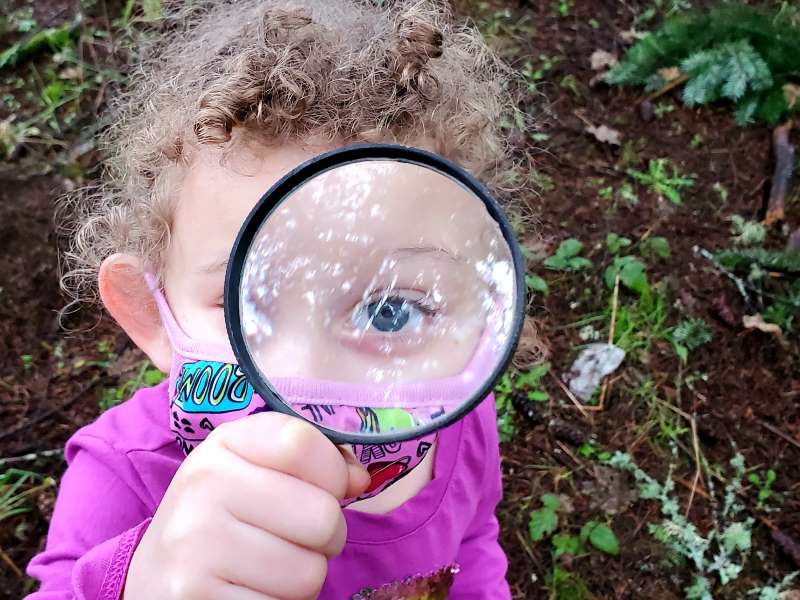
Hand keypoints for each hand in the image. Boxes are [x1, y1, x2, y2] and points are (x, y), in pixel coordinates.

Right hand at [123, 412, 369, 599]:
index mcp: (224, 444)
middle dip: (326, 536)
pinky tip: (252, 590)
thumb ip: (314, 459)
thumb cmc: (226, 514)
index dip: (334, 473)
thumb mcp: (257, 468)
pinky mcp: (193, 596)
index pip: (303, 444)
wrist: (156, 573)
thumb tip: (360, 479)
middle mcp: (202, 485)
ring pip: (309, 573)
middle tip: (297, 538)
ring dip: (304, 577)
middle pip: (323, 516)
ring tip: (273, 566)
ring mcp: (194, 544)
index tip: (328, 487)